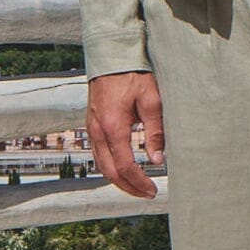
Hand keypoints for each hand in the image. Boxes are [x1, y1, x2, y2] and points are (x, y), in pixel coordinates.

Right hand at [86, 70, 164, 198]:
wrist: (111, 57)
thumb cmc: (133, 75)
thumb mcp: (151, 100)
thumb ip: (155, 131)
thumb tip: (158, 160)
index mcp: (112, 127)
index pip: (124, 166)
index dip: (138, 182)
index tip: (152, 190)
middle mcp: (97, 131)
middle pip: (109, 172)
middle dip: (128, 187)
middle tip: (147, 193)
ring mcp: (91, 129)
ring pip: (101, 165)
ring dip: (119, 179)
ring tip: (138, 185)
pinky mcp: (91, 125)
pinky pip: (98, 154)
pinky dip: (110, 166)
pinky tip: (124, 168)